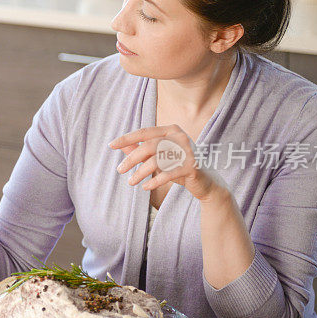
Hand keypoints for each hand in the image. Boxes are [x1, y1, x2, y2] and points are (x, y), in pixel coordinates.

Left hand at [109, 124, 226, 202]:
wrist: (205, 183)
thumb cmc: (178, 167)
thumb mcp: (158, 158)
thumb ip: (141, 150)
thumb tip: (120, 146)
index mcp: (172, 130)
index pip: (145, 132)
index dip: (127, 138)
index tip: (111, 145)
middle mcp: (180, 137)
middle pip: (149, 146)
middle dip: (132, 159)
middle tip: (119, 170)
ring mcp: (188, 151)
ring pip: (157, 160)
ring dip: (140, 172)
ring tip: (131, 182)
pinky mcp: (192, 166)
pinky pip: (168, 173)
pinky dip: (154, 181)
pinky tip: (145, 187)